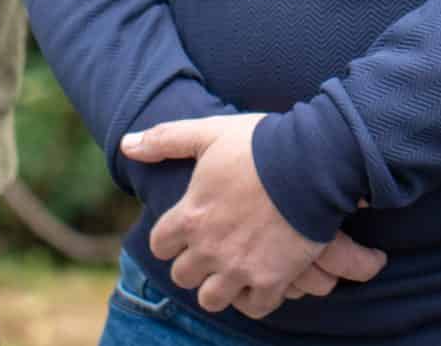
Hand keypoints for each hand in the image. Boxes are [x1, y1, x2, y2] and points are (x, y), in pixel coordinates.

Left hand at [129, 113, 387, 317]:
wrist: (314, 160)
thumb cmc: (261, 143)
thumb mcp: (210, 133)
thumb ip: (166, 139)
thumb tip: (126, 144)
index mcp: (190, 215)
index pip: (160, 245)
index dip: (172, 238)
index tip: (189, 228)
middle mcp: (209, 248)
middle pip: (183, 276)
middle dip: (194, 264)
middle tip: (215, 247)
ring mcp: (239, 267)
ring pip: (212, 298)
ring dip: (220, 287)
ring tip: (235, 269)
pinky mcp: (272, 279)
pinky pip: (253, 307)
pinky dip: (254, 298)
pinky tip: (262, 280)